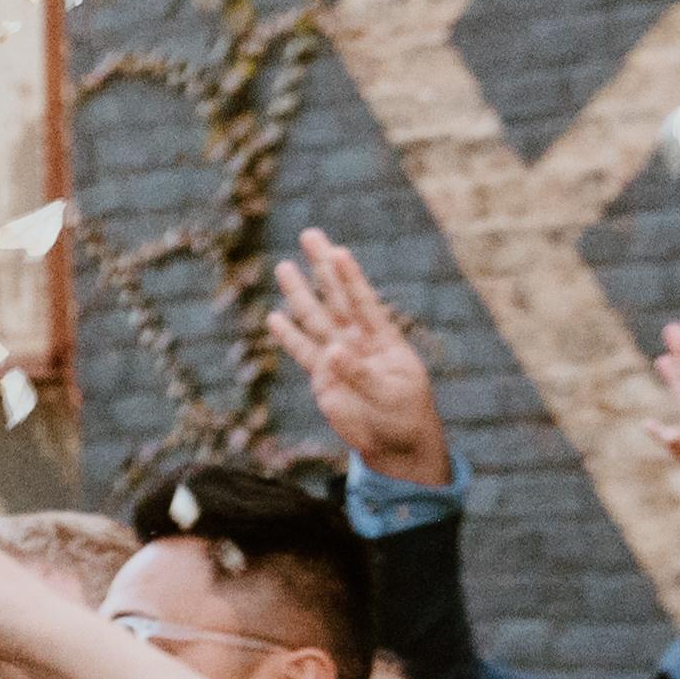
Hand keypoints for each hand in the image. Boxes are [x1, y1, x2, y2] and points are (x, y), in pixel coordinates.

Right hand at [263, 228, 445, 489]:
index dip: (351, 277)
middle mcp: (358, 340)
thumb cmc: (404, 415)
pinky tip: (275, 318)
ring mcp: (338, 358)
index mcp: (383, 338)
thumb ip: (362, 374)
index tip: (338, 251)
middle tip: (310, 235)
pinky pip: (302, 353)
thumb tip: (332, 352)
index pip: (363, 300)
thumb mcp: (391, 395)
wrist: (396, 443)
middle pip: (335, 297)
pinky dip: (288, 336)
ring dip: (299, 294)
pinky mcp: (322, 379)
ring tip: (284, 267)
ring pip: (315, 319)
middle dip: (322, 267)